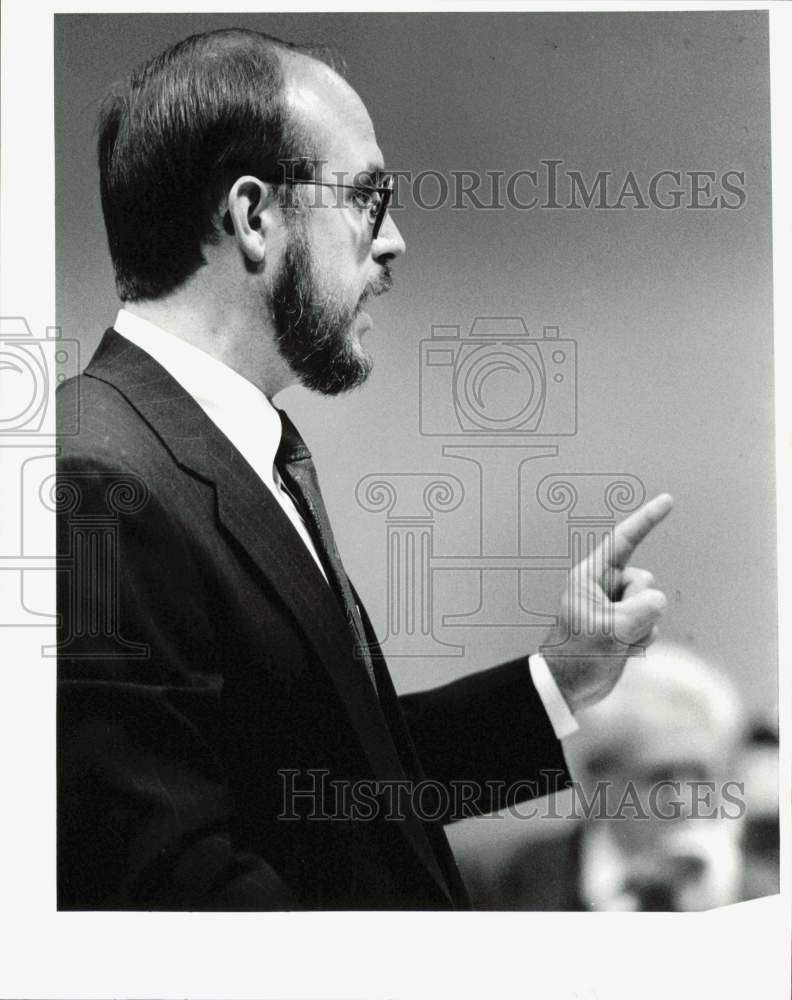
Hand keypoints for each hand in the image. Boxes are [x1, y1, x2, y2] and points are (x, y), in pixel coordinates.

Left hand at [541, 493, 672, 714]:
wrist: (569, 687)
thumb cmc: (577, 655)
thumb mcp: (610, 631)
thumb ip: (642, 610)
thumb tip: (657, 602)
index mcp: (590, 577)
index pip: (623, 541)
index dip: (647, 520)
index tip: (668, 500)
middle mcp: (605, 586)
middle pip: (645, 582)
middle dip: (638, 607)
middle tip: (611, 630)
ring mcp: (616, 606)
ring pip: (652, 606)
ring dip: (640, 628)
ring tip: (613, 642)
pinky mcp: (625, 624)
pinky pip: (651, 625)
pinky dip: (642, 639)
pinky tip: (621, 650)